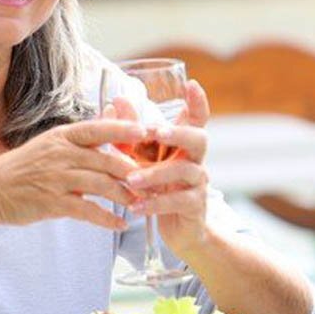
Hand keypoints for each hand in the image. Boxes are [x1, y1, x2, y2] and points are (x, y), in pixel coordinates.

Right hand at [0, 119, 144, 235]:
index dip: (124, 129)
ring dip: (125, 196)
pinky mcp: (52, 202)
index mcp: (63, 136)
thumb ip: (85, 134)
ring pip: (101, 185)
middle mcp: (61, 154)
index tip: (147, 131)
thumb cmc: (25, 166)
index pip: (99, 128)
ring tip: (142, 203)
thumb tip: (114, 110)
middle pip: (107, 159)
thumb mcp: (52, 143)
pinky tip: (121, 225)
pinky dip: (107, 219)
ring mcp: (56, 178)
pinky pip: (87, 210)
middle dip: (134, 171)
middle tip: (155, 180)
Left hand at [114, 80, 211, 257]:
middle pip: (199, 138)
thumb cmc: (158, 187)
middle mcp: (195, 159)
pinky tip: (136, 206)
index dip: (197, 101)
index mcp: (184, 144)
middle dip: (177, 133)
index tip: (191, 84)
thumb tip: (116, 101)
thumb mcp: (142, 159)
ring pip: (185, 171)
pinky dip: (155, 204)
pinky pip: (178, 201)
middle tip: (155, 132)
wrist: (179, 229)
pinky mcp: (195, 206)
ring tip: (132, 179)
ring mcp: (199, 183)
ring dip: (156, 173)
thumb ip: (130, 133)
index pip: (198, 118)